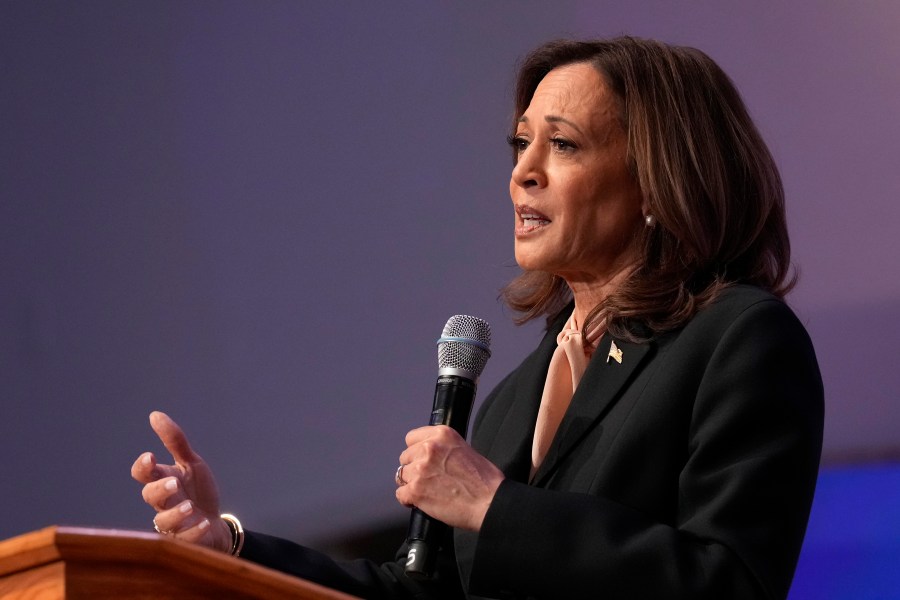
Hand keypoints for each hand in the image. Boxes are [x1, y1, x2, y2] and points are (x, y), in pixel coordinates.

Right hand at [130, 411, 231, 552]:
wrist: (214, 522)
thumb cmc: (197, 490)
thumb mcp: (191, 463)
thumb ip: (175, 441)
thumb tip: (155, 415)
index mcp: (163, 480)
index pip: (142, 474)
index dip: (142, 467)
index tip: (151, 458)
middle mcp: (163, 502)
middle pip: (149, 496)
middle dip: (159, 489)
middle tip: (174, 483)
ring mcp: (173, 522)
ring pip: (163, 521)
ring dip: (175, 513)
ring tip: (189, 506)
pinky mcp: (185, 539)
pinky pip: (184, 538)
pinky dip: (193, 531)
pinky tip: (204, 522)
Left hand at [396, 425, 503, 531]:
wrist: (489, 502)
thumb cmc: (484, 480)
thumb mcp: (465, 449)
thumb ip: (444, 448)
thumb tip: (431, 455)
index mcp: (442, 434)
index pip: (411, 438)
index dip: (416, 451)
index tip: (422, 459)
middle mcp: (428, 448)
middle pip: (405, 457)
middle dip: (414, 467)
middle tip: (428, 478)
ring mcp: (420, 469)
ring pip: (401, 475)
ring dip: (412, 484)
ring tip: (428, 491)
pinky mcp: (415, 490)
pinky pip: (400, 494)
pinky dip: (409, 500)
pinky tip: (422, 501)